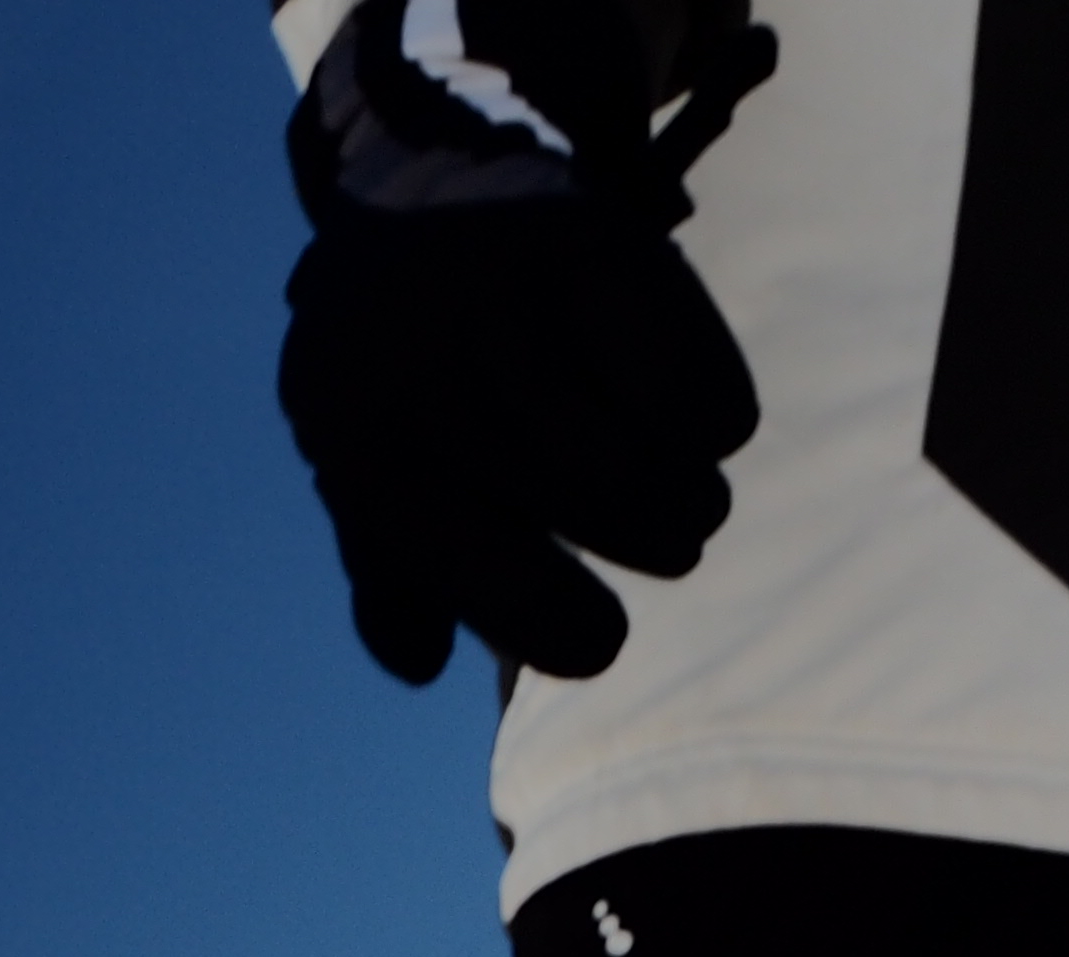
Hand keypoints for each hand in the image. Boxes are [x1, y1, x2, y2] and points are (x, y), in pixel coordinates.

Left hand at [278, 2, 771, 684]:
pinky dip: (711, 421)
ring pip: (632, 448)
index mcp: (357, 437)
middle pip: (577, 500)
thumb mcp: (370, 465)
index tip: (603, 642)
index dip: (551, 621)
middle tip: (673, 548)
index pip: (471, 559)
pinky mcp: (585, 241)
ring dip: (686, 500)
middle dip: (641, 544)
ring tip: (691, 508)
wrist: (425, 180)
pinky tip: (703, 431)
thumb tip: (418, 664)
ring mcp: (504, 291)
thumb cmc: (405, 372)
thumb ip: (390, 578)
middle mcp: (421, 360)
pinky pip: (681, 377)